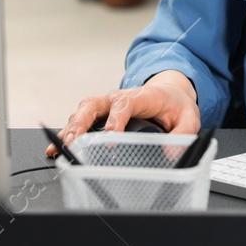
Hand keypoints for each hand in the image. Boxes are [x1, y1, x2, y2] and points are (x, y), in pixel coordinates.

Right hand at [48, 70, 199, 156]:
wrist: (169, 93)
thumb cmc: (175, 105)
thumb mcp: (189, 117)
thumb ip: (183, 133)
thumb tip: (172, 152)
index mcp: (141, 96)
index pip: (125, 104)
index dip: (115, 119)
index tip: (110, 137)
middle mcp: (119, 97)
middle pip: (94, 104)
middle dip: (81, 122)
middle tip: (74, 141)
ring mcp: (107, 105)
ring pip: (83, 111)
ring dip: (70, 128)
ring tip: (61, 146)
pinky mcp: (100, 114)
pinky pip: (79, 120)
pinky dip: (67, 132)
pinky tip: (56, 147)